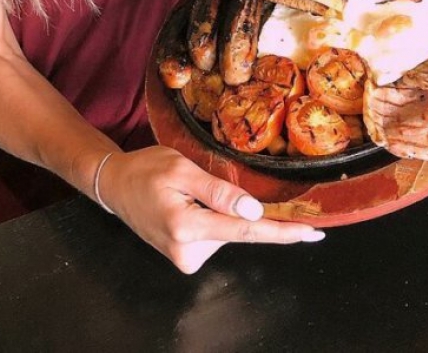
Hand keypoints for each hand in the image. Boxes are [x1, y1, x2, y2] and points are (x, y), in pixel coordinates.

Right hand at [98, 146, 324, 273]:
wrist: (115, 187)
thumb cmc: (145, 170)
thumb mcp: (181, 168)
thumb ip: (218, 191)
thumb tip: (254, 210)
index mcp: (187, 226)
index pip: (246, 230)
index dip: (282, 231)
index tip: (312, 233)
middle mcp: (188, 251)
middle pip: (238, 229)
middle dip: (239, 206)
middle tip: (206, 183)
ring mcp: (186, 259)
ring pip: (226, 231)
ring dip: (221, 211)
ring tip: (188, 192)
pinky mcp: (185, 258)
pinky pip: (214, 235)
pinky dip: (213, 218)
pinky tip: (188, 205)